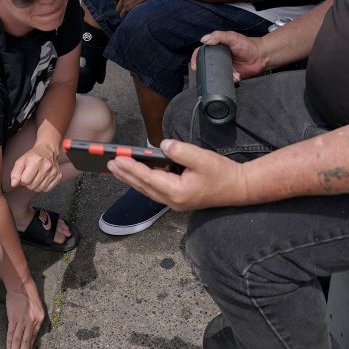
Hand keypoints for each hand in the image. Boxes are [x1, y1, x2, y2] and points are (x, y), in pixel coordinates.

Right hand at [4, 279, 44, 348]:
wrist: (21, 285)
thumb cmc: (29, 295)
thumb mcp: (37, 308)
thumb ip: (34, 320)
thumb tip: (29, 332)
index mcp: (39, 320)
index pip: (33, 338)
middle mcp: (32, 322)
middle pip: (26, 341)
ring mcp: (22, 320)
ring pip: (18, 339)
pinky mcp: (13, 318)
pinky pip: (11, 332)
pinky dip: (9, 341)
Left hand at [11, 144, 60, 192]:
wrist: (47, 150)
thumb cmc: (33, 156)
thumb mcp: (20, 161)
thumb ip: (15, 173)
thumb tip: (14, 184)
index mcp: (36, 161)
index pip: (25, 180)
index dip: (22, 179)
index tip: (24, 174)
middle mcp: (47, 166)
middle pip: (32, 186)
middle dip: (28, 183)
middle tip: (30, 175)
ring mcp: (54, 172)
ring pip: (39, 189)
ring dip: (35, 185)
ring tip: (36, 176)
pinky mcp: (58, 176)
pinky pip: (47, 189)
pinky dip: (43, 186)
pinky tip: (43, 178)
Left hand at [108, 139, 247, 210]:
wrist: (238, 188)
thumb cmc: (222, 173)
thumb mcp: (202, 158)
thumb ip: (180, 151)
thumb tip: (162, 145)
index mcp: (178, 192)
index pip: (148, 178)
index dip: (131, 167)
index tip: (117, 158)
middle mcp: (173, 200)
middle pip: (143, 187)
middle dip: (125, 174)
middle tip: (109, 163)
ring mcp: (175, 202)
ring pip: (147, 190)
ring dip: (132, 179)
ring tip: (117, 168)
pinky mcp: (178, 199)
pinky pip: (155, 190)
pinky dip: (143, 181)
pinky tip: (137, 174)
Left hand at [113, 0, 164, 17]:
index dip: (118, 1)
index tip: (122, 4)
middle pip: (117, 7)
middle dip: (122, 10)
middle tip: (128, 11)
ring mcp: (127, 4)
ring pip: (122, 14)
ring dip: (126, 15)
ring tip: (133, 16)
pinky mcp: (132, 10)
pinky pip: (128, 18)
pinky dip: (131, 19)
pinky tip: (136, 18)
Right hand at [189, 31, 267, 81]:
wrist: (261, 57)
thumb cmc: (248, 45)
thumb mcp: (232, 37)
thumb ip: (218, 36)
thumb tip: (205, 39)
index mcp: (217, 47)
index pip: (201, 52)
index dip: (196, 58)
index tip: (195, 65)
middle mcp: (219, 57)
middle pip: (207, 65)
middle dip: (208, 71)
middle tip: (210, 73)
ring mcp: (224, 67)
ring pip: (216, 75)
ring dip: (221, 76)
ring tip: (231, 73)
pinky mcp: (231, 75)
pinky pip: (226, 80)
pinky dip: (231, 79)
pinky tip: (236, 75)